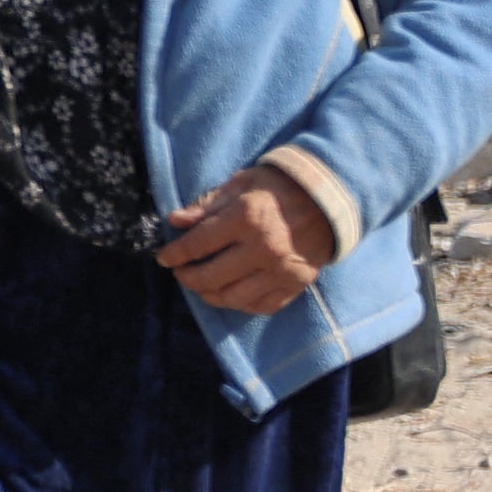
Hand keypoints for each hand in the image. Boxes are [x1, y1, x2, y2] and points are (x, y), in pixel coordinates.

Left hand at [156, 165, 336, 314]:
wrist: (328, 200)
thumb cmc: (277, 187)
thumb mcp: (239, 185)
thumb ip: (206, 206)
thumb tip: (175, 220)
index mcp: (245, 219)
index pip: (198, 244)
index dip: (175, 254)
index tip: (163, 258)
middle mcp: (263, 249)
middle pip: (211, 276)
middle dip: (187, 278)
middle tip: (179, 273)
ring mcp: (281, 271)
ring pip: (234, 298)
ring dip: (210, 295)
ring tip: (200, 286)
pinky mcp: (296, 285)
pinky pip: (261, 306)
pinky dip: (240, 305)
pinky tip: (229, 294)